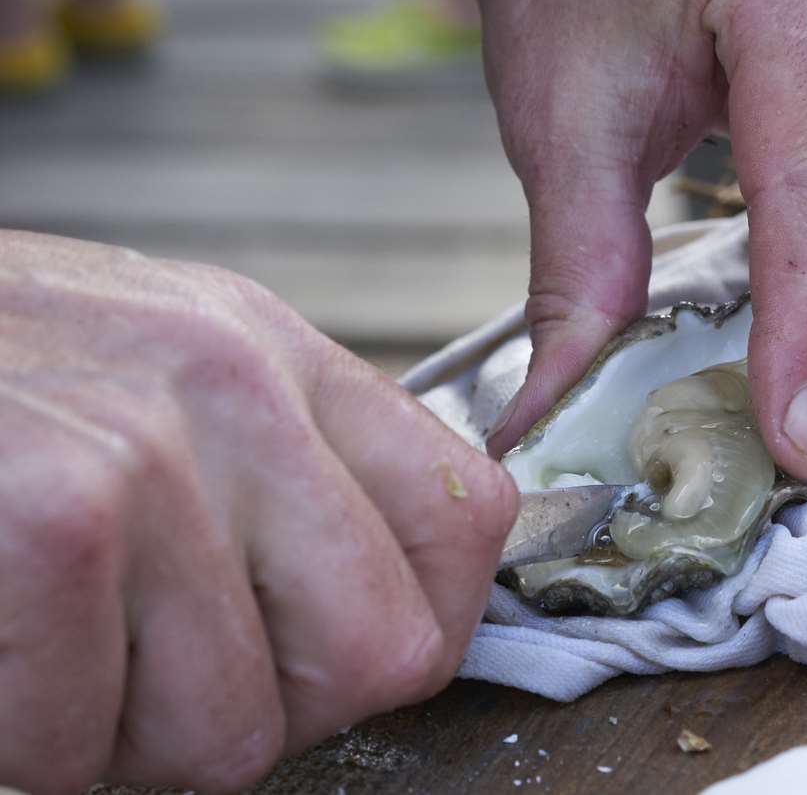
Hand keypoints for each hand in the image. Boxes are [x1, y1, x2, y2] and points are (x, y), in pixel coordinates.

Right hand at [0, 232, 515, 793]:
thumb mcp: (147, 371)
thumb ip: (270, 471)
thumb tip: (374, 606)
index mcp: (274, 355)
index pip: (464, 521)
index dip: (413, 626)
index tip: (322, 659)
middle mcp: (234, 388)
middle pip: (380, 654)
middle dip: (269, 715)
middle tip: (159, 689)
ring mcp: (146, 452)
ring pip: (228, 734)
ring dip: (121, 747)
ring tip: (51, 662)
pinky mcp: (53, 522)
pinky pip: (79, 745)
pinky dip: (24, 749)